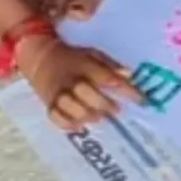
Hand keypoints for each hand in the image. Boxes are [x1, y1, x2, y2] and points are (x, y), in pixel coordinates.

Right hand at [19, 33, 137, 128]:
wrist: (39, 57)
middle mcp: (70, 80)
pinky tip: (79, 125)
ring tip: (98, 118)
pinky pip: (55, 116)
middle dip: (103, 103)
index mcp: (84, 66)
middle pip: (86, 93)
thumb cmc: (73, 58)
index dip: (125, 90)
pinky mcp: (48, 103)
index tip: (141, 100)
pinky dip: (67, 123)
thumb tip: (131, 76)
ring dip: (86, 114)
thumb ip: (111, 66)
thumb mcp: (92, 54)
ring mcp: (57, 92)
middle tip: (116, 110)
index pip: (107, 78)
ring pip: (69, 106)